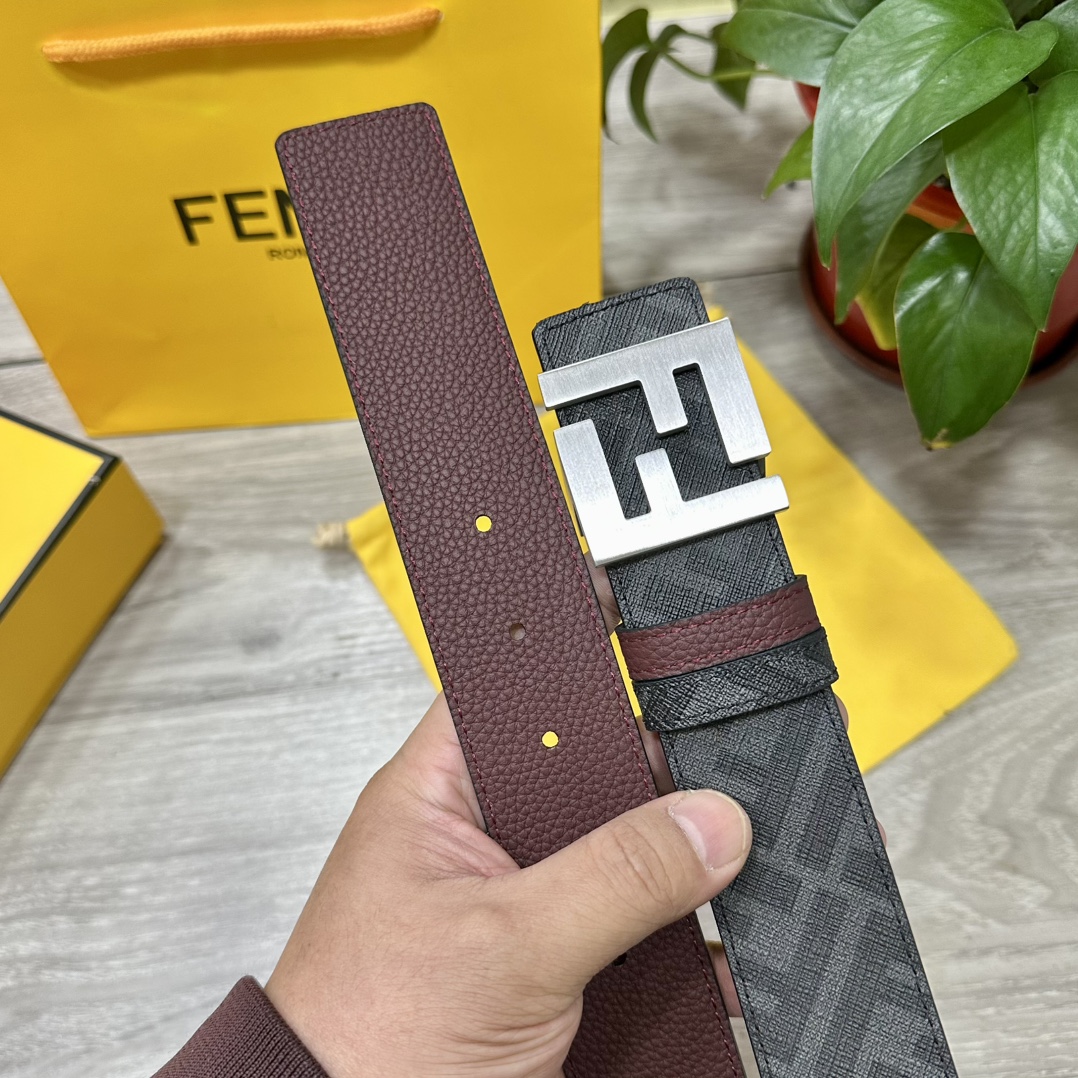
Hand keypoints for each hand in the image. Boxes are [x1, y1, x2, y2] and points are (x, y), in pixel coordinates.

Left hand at [265, 692, 751, 1077]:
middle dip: (646, 775)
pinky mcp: (546, 962)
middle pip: (580, 770)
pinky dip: (667, 929)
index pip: (510, 691)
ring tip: (723, 851)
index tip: (644, 632)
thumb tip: (709, 823)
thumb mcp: (505, 945)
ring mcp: (515, 902)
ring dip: (664, 860)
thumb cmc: (365, 1043)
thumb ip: (614, 875)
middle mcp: (478, 837)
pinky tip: (710, 931)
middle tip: (712, 771)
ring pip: (608, 849)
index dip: (576, 659)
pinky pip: (621, 922)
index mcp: (437, 794)